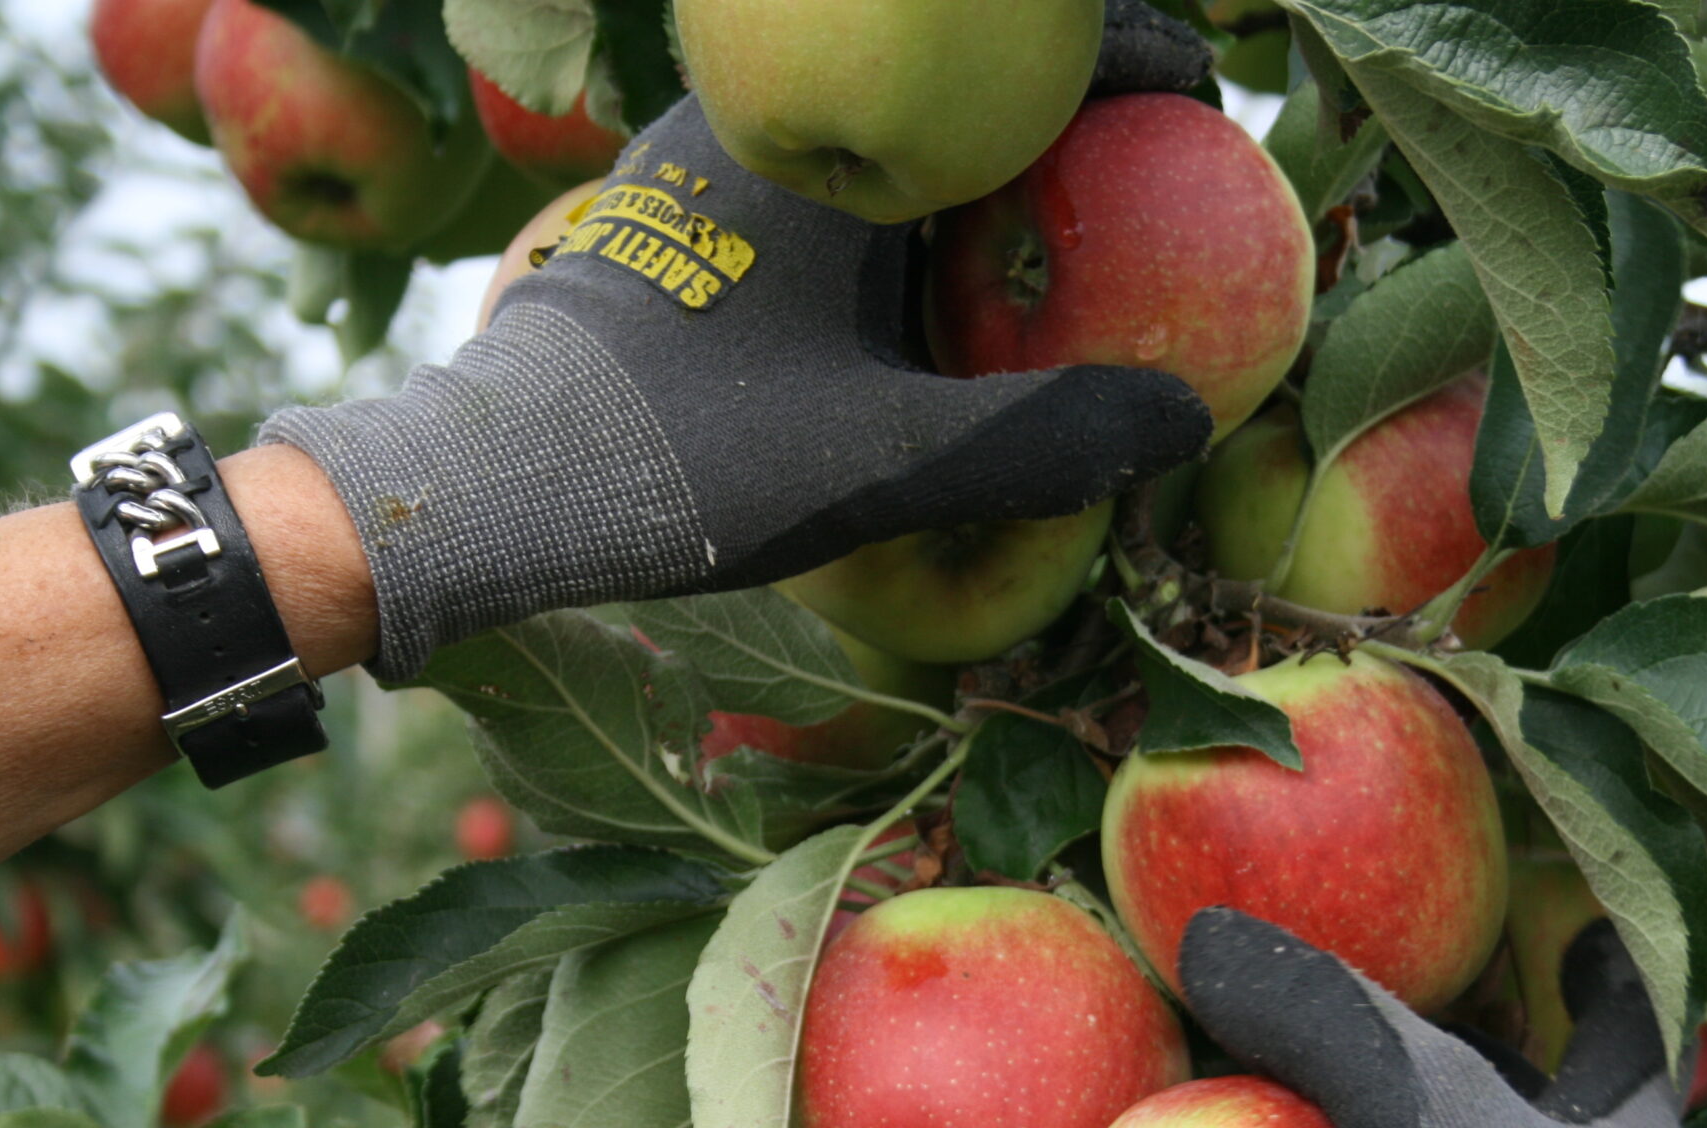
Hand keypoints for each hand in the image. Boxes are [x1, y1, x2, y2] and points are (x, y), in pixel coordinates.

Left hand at [260, 0, 1212, 683]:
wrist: (503, 481)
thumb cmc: (698, 460)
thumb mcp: (890, 461)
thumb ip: (1044, 439)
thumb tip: (1184, 421)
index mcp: (839, 145)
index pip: (1028, 68)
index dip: (1136, 68)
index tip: (1203, 106)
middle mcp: (767, 115)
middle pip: (955, 82)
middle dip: (1060, 116)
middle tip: (1146, 168)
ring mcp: (706, 147)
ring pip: (877, 119)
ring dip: (967, 150)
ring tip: (1048, 214)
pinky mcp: (668, 197)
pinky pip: (812, 157)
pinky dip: (889, 183)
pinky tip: (913, 264)